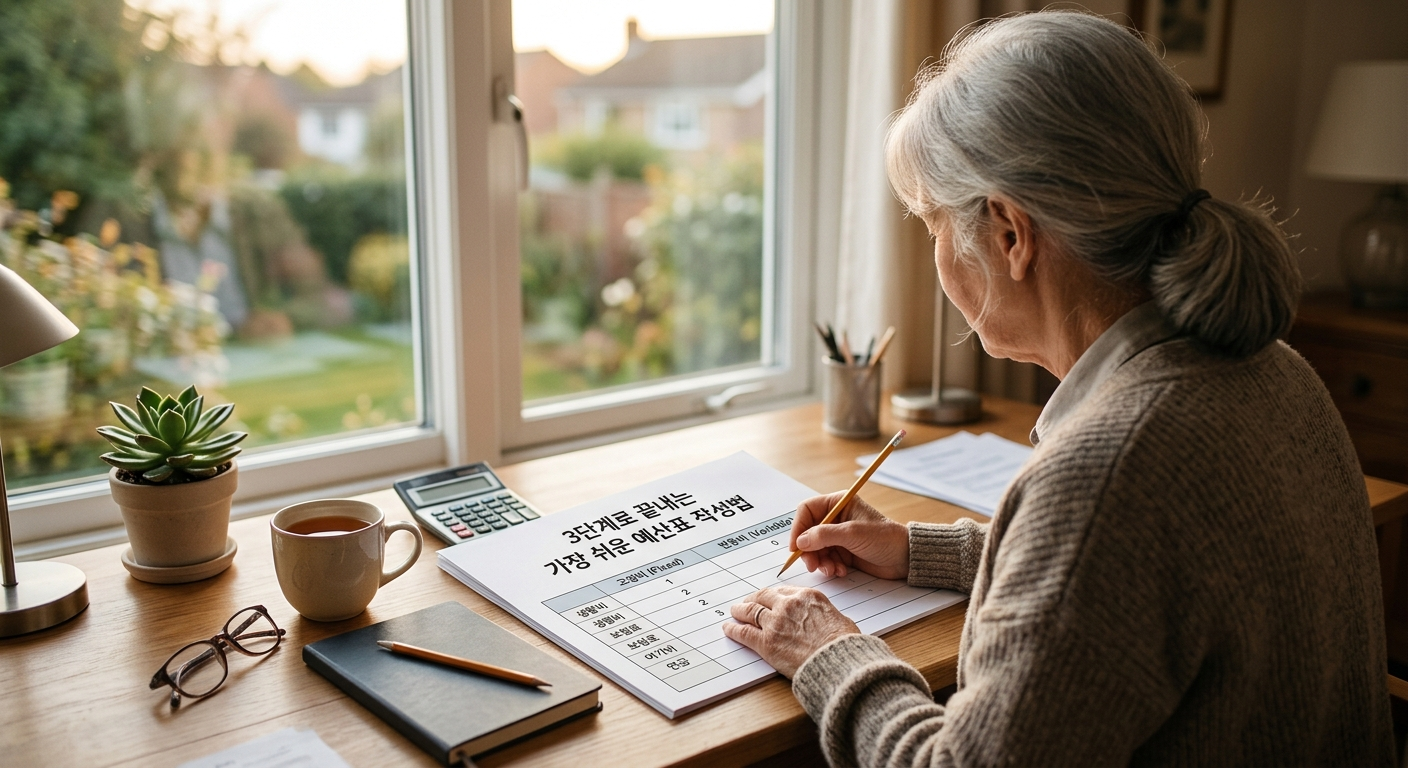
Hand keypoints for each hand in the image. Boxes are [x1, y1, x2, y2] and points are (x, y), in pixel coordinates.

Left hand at [722, 585, 859, 677]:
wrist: (838, 661)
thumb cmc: (844, 644)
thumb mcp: (839, 619)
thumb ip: (824, 616)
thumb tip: (823, 621)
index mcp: (807, 596)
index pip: (782, 591)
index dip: (771, 596)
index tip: (767, 598)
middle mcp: (788, 605)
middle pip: (763, 597)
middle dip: (752, 599)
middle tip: (746, 603)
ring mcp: (775, 622)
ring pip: (750, 611)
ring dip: (739, 611)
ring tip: (734, 612)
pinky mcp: (766, 642)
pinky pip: (744, 632)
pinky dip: (734, 629)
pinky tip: (728, 629)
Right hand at [790, 492, 908, 579]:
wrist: (905, 558)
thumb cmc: (884, 538)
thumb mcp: (852, 533)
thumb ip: (824, 535)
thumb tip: (800, 541)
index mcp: (838, 504)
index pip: (807, 511)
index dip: (798, 528)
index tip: (796, 546)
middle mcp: (835, 518)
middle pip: (808, 532)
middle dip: (808, 550)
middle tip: (812, 565)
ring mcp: (838, 536)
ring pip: (815, 548)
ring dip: (820, 561)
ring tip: (831, 570)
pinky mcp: (842, 552)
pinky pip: (825, 559)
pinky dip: (829, 567)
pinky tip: (840, 571)